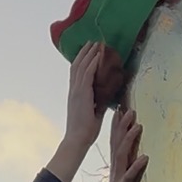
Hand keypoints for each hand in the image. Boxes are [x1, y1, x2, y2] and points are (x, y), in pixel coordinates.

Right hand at [47, 42, 104, 181]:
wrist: (78, 140)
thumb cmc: (86, 131)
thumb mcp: (94, 112)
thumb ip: (99, 101)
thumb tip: (107, 95)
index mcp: (75, 94)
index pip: (76, 72)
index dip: (83, 59)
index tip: (90, 50)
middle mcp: (74, 90)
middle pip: (77, 65)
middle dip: (85, 52)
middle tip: (93, 42)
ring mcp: (76, 91)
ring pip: (81, 66)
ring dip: (90, 53)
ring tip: (96, 43)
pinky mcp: (82, 94)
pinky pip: (87, 74)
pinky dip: (92, 63)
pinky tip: (98, 55)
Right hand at [103, 107, 146, 181]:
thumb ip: (135, 168)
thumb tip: (141, 155)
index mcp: (118, 168)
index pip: (116, 143)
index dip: (117, 126)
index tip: (121, 109)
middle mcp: (116, 171)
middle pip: (117, 144)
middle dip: (122, 126)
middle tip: (129, 109)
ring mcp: (118, 180)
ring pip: (122, 155)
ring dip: (129, 139)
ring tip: (137, 125)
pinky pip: (129, 177)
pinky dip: (136, 167)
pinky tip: (144, 157)